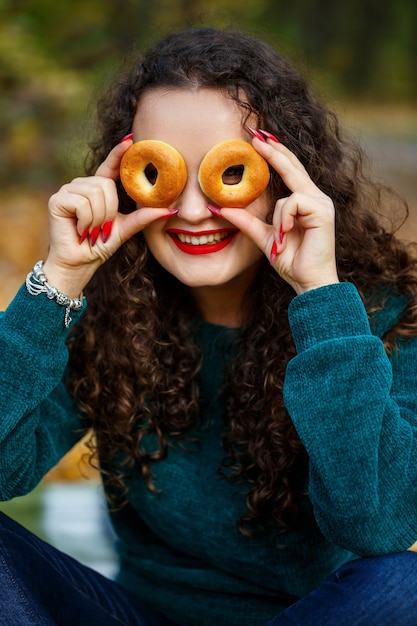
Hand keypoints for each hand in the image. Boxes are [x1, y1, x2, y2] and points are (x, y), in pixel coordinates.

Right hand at [44, 137, 174, 296]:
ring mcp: (68, 190)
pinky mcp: (57, 199)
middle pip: (106, 184)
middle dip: (109, 211)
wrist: (80, 263)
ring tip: (91, 230)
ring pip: (96, 193)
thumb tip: (170, 209)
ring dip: (99, 218)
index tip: (131, 140)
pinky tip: (81, 230)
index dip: (119, 153)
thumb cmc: (99, 246)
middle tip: (102, 228)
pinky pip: (83, 202)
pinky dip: (87, 220)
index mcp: (98, 189)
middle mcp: (82, 185)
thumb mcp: (125, 229)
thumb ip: (143, 218)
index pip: (110, 167)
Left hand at [219, 137, 338, 293]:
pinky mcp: (323, 211)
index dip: (275, 152)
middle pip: (292, 166)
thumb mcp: (264, 238)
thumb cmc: (291, 260)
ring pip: (287, 194)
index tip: (258, 138)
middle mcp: (316, 198)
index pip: (289, 169)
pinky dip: (285, 220)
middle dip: (274, 150)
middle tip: (255, 135)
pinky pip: (292, 203)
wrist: (308, 281)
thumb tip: (219, 209)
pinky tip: (288, 235)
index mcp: (304, 201)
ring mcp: (322, 203)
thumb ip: (246, 222)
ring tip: (282, 239)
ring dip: (278, 219)